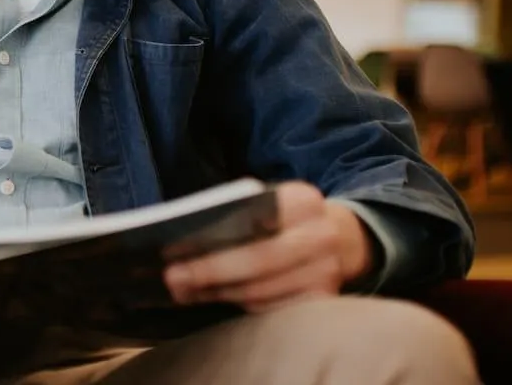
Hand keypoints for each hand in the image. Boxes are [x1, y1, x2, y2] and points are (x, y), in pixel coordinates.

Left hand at [163, 181, 371, 312]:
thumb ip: (235, 213)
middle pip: (258, 260)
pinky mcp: (325, 300)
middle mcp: (321, 235)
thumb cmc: (285, 218)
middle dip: (209, 272)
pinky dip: (240, 306)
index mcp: (302, 201)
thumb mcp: (268, 202)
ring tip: (184, 291)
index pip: (253, 222)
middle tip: (172, 279)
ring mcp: (328, 272)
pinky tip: (214, 298)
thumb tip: (181, 240)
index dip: (213, 240)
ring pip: (262, 291)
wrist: (339, 238)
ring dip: (218, 293)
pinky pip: (272, 310)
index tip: (172, 250)